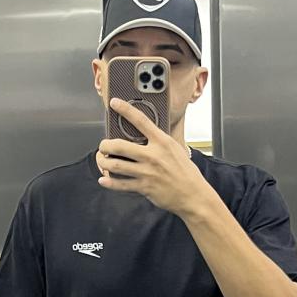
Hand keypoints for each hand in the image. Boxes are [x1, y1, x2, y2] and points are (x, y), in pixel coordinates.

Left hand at [97, 98, 211, 216]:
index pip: (141, 120)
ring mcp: (147, 171)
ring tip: (102, 160)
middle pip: (119, 145)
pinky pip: (120, 184)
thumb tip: (147, 135)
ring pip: (115, 164)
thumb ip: (160, 142)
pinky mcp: (144, 186)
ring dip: (103, 162)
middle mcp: (152, 155)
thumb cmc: (185, 172)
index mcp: (162, 142)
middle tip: (104, 145)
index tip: (114, 103)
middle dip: (105, 145)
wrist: (193, 194)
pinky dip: (109, 182)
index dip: (125, 109)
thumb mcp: (175, 149)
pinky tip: (104, 179)